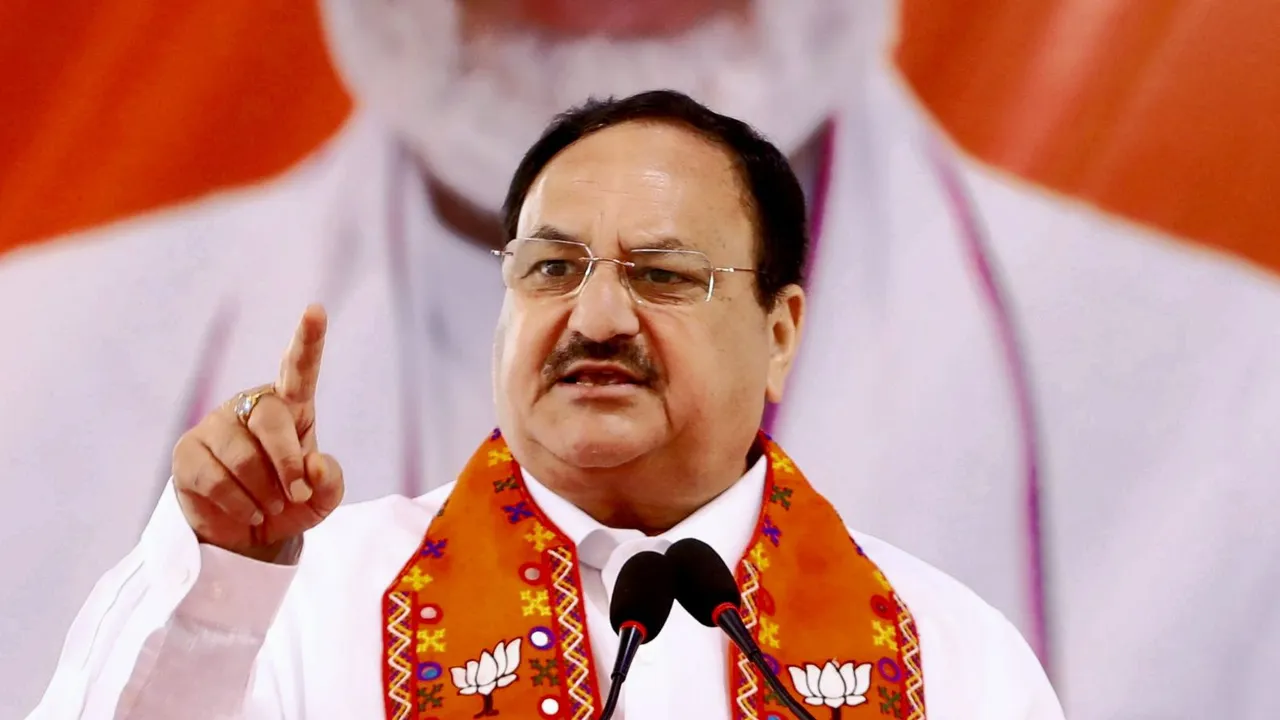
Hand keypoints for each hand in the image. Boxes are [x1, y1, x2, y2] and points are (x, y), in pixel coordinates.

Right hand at [171, 305, 343, 561]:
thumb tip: (313, 464)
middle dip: (287, 463)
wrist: (245, 536)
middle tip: (296, 495)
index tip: (316, 310)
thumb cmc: (288, 504)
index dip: (308, 339)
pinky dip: (239, 504)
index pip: (299, 368)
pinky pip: (215, 478)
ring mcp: (216, 425)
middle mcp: (251, 406)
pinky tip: (248, 513)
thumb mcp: (321, 499)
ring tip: (269, 508)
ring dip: (263, 493)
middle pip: (271, 421)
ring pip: (242, 455)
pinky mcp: (188, 452)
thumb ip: (330, 481)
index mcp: (291, 406)